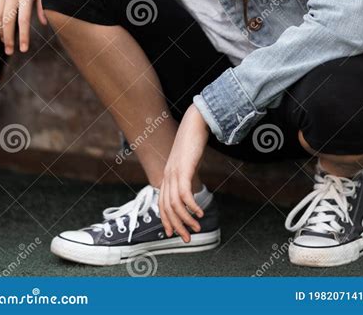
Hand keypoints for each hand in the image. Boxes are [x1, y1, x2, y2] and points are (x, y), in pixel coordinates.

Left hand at [159, 104, 209, 242]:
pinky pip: (184, 194)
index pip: (162, 203)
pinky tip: (199, 212)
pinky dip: (191, 206)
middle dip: (176, 226)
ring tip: (196, 228)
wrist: (194, 122)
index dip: (166, 220)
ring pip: (175, 204)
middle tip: (187, 239)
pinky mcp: (183, 169)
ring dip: (186, 220)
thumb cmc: (193, 141)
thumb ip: (186, 173)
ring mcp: (174, 172)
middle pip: (167, 208)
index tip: (174, 233)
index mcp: (167, 175)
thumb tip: (191, 185)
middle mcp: (167, 176)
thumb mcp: (188, 161)